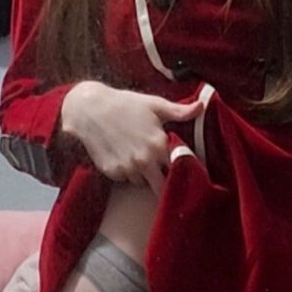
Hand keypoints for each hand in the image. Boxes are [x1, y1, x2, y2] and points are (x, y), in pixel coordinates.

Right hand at [60, 82, 204, 194]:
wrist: (89, 109)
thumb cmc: (125, 104)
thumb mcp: (154, 104)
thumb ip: (180, 111)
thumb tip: (202, 107)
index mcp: (158, 145)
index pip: (178, 169)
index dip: (180, 169)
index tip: (182, 168)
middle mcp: (143, 162)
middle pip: (161, 187)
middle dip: (163, 182)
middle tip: (162, 172)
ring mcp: (126, 169)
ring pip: (141, 183)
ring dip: (143, 175)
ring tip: (138, 156)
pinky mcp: (111, 172)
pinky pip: (124, 179)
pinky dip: (126, 172)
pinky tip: (122, 155)